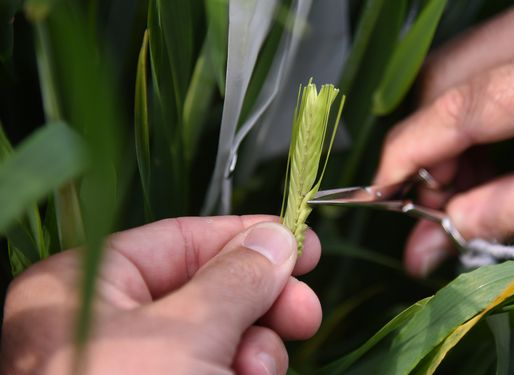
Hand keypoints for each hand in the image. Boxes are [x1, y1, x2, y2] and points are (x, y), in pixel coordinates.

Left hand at [1, 216, 321, 373]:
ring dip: (254, 351)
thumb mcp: (187, 334)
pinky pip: (214, 369)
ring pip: (217, 334)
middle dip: (261, 302)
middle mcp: (106, 321)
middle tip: (306, 315)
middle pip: (206, 287)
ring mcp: (135, 365)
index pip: (182, 239)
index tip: (305, 241)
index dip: (247, 237)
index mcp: (87, 284)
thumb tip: (277, 236)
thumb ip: (237, 278)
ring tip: (259, 374)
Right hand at [375, 0, 513, 276]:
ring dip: (440, 132)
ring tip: (467, 177)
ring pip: (444, 72)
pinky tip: (479, 148)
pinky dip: (457, 114)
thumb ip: (491, 218)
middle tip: (438, 199)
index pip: (466, 106)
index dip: (412, 152)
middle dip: (428, 147)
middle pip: (443, 82)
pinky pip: (462, 65)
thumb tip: (418, 251)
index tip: (384, 193)